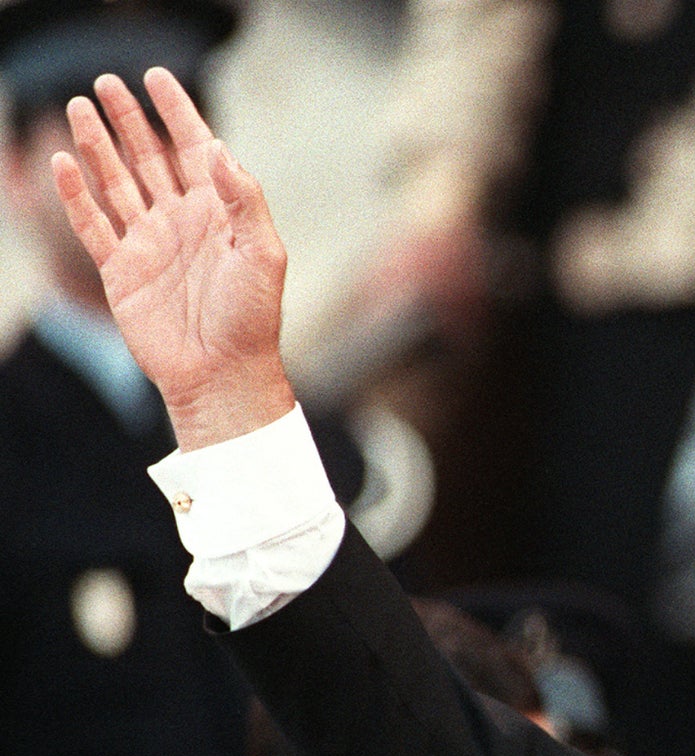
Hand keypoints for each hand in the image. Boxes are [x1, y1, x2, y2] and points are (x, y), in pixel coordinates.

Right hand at [52, 68, 293, 449]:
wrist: (222, 373)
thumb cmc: (253, 318)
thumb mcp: (264, 255)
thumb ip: (244, 200)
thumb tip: (218, 150)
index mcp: (220, 212)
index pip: (196, 149)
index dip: (177, 112)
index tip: (157, 76)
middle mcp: (183, 220)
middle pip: (150, 157)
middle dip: (130, 119)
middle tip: (108, 82)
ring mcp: (149, 243)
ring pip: (117, 181)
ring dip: (98, 145)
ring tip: (81, 106)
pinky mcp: (121, 269)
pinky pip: (92, 223)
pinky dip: (76, 194)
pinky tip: (63, 163)